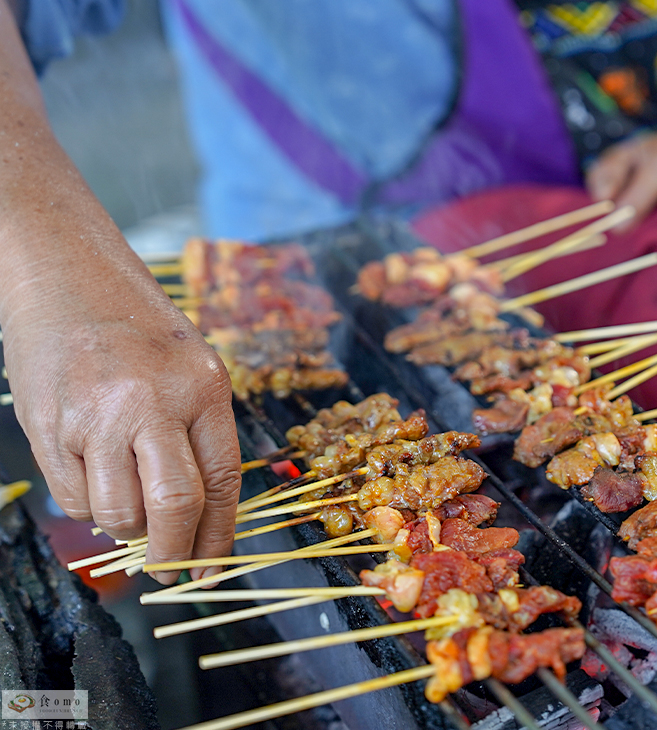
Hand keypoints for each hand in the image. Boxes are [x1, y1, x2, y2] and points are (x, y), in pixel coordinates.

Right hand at [3, 282, 240, 584]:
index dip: (219, 536)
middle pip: (174, 505)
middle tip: (170, 569)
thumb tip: (200, 518)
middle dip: (174, 552)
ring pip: (117, 513)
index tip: (214, 568)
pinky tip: (95, 476)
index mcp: (203, 387)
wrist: (64, 273)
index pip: (221, 481)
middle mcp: (152, 402)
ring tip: (128, 500)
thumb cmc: (137, 326)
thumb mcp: (191, 367)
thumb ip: (198, 434)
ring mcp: (96, 415)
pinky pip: (75, 498)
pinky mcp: (49, 426)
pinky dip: (89, 506)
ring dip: (126, 528)